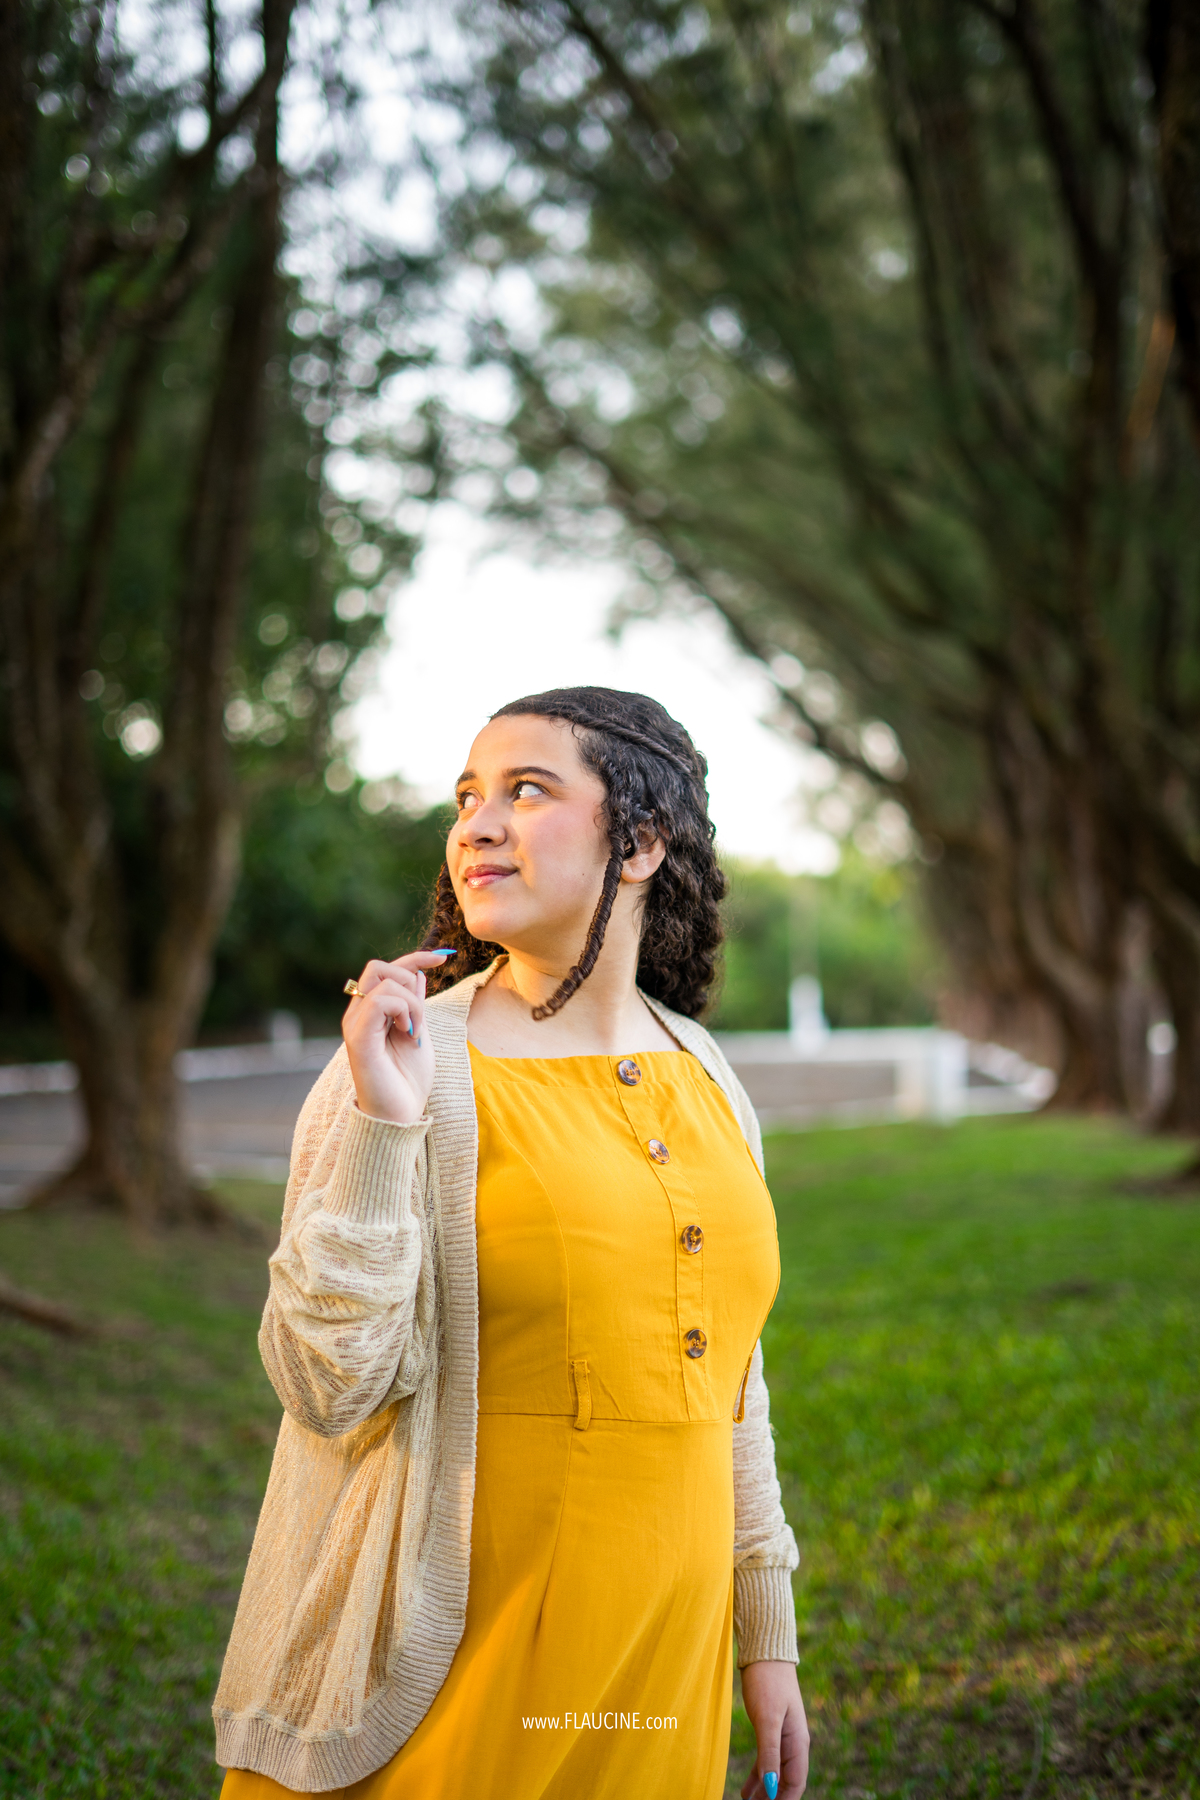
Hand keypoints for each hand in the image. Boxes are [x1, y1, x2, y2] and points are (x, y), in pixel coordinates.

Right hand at [342, 952, 449, 1124]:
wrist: (401, 1115)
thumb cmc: (409, 1081)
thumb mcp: (419, 1032)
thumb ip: (415, 1004)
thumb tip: (418, 974)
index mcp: (372, 1012)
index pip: (388, 970)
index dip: (415, 957)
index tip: (445, 957)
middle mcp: (359, 1014)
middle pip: (378, 967)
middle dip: (409, 979)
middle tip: (420, 1017)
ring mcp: (355, 1024)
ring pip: (385, 981)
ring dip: (413, 1003)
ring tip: (416, 1033)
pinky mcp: (357, 1037)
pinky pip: (380, 1001)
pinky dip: (403, 1011)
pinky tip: (408, 1034)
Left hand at [740, 1660, 808, 1799]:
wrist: (765, 1652)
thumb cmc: (768, 1682)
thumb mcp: (767, 1719)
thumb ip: (769, 1753)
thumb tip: (771, 1788)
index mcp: (798, 1742)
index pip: (795, 1783)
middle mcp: (793, 1743)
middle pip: (787, 1782)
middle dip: (774, 1799)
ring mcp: (782, 1736)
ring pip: (775, 1773)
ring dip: (764, 1792)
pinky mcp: (770, 1729)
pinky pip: (766, 1761)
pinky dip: (758, 1777)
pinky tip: (746, 1791)